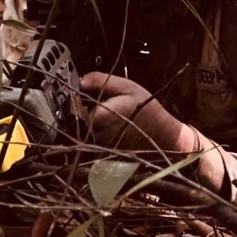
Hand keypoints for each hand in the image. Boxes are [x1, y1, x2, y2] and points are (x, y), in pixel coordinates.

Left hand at [79, 72, 196, 152]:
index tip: (76, 95)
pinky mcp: (104, 155)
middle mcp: (99, 135)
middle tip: (89, 104)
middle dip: (79, 113)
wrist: (162, 135)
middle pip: (77, 123)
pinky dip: (94, 135)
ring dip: (87, 125)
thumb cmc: (146, 108)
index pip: (75, 109)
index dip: (74, 101)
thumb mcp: (127, 86)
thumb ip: (101, 81)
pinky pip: (91, 143)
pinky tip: (106, 127)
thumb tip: (80, 81)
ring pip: (83, 134)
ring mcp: (101, 147)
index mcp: (102, 116)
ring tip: (101, 116)